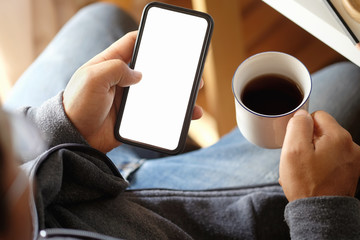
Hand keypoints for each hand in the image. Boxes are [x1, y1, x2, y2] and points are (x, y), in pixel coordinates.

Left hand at [63, 31, 202, 152]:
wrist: (75, 137)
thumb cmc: (78, 105)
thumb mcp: (92, 78)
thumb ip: (116, 69)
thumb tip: (139, 76)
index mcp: (110, 63)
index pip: (131, 43)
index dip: (149, 38)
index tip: (168, 38)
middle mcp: (122, 79)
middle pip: (151, 68)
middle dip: (171, 68)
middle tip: (190, 70)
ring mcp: (129, 98)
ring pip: (158, 91)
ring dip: (175, 92)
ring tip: (194, 94)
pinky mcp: (134, 116)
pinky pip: (156, 111)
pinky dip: (170, 112)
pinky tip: (183, 115)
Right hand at [279, 109, 359, 201]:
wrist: (320, 213)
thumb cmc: (306, 184)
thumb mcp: (293, 149)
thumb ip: (298, 125)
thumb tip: (302, 114)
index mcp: (339, 137)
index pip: (317, 115)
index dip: (302, 128)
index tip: (297, 144)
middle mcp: (351, 146)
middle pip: (323, 132)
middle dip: (308, 142)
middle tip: (300, 159)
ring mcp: (353, 160)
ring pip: (327, 146)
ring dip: (313, 154)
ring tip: (305, 170)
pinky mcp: (351, 171)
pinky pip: (332, 159)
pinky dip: (320, 165)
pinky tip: (312, 176)